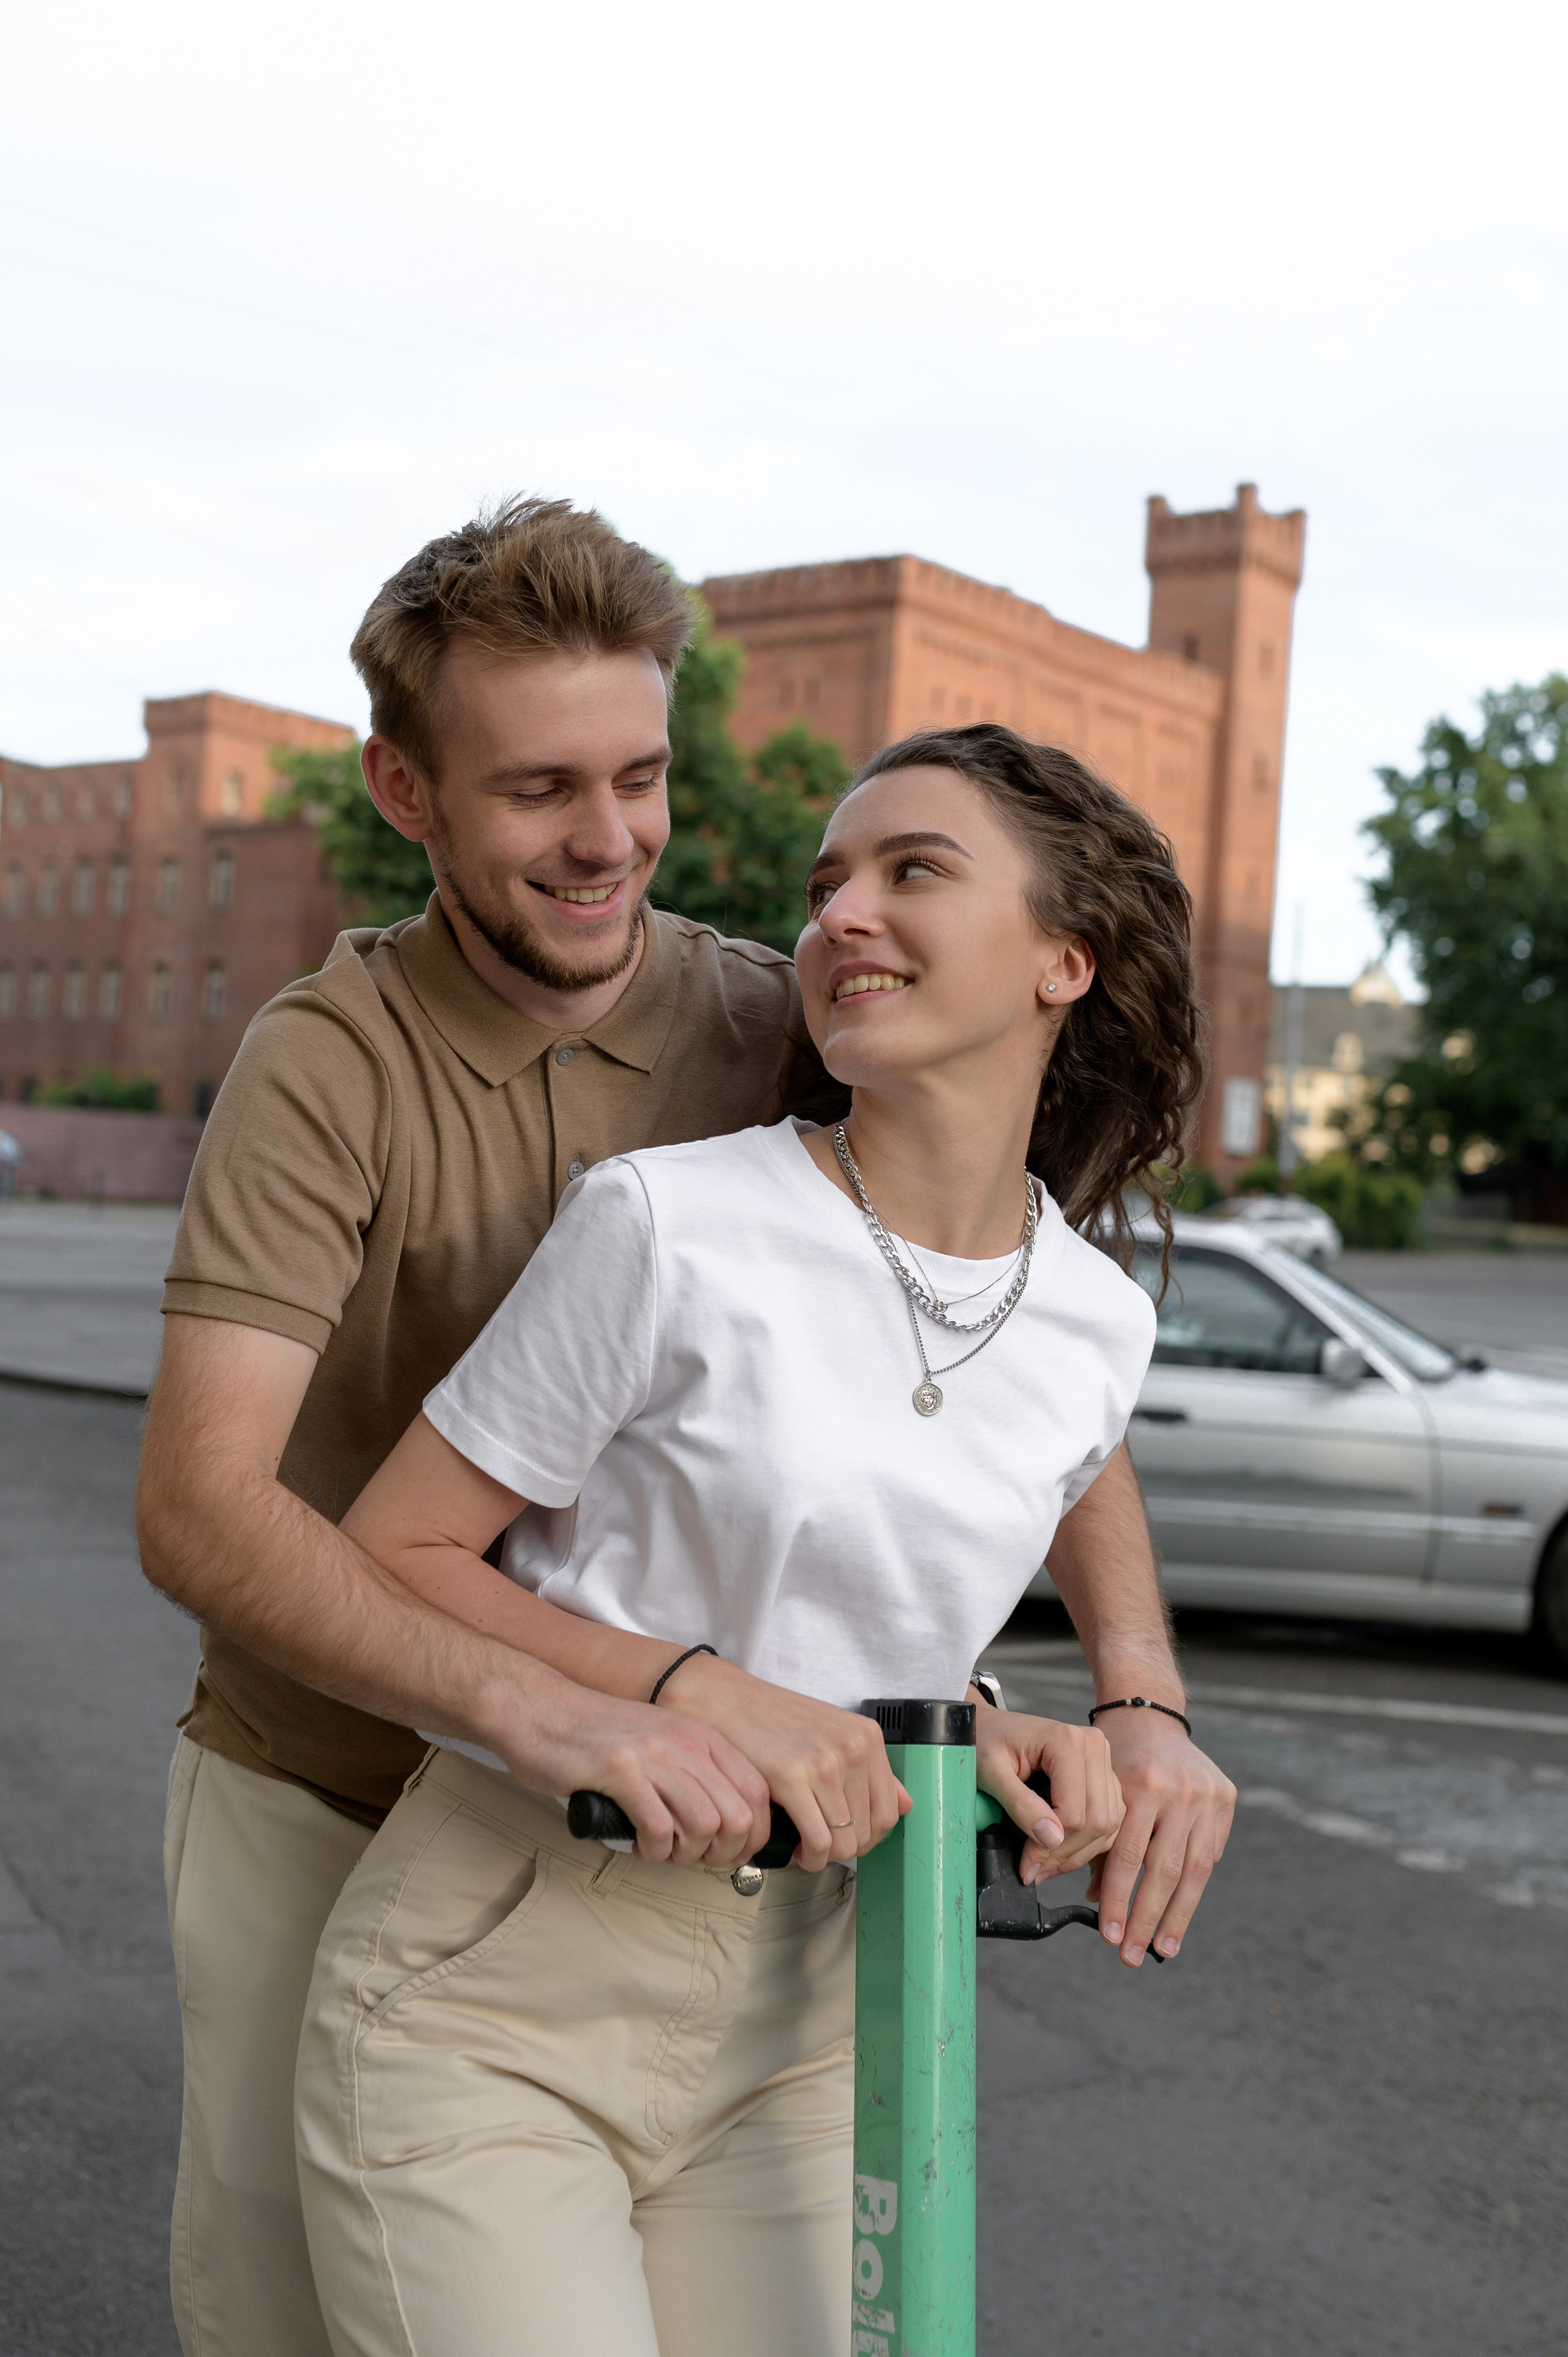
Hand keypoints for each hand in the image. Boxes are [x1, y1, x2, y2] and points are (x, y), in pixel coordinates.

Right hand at [494, 1689, 772, 1870]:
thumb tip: (723, 1828)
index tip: (731, 1854)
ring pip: (704, 1825)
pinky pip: (658, 1829)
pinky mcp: (620, 1771)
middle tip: (692, 1858)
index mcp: (700, 1734)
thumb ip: (691, 1774)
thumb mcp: (659, 1742)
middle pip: (738, 1817)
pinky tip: (637, 1844)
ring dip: (685, 1854)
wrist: (538, 1709)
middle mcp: (685, 1741)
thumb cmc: (595, 1735)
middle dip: (721, 1853)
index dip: (752, 1835)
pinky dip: (653, 1851)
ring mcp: (654, 1754)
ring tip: (662, 1851)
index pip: (757, 1792)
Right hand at [660, 1656, 910, 1871]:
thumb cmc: (774, 1719)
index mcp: (866, 1738)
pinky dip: (810, 1857)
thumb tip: (906, 1803)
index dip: (869, 1837)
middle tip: (823, 1846)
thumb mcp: (833, 1733)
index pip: (890, 1811)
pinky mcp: (792, 1778)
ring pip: (844, 1843)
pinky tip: (797, 1848)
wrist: (726, 1700)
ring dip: (825, 1857)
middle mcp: (852, 1748)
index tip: (846, 1837)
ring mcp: (824, 1763)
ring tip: (808, 1849)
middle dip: (846, 1850)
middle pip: (869, 1832)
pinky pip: (818, 1842)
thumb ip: (871, 1769)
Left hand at [975, 1709, 1123, 1884]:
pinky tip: (1063, 1852)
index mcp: (1067, 1740)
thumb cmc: (986, 1742)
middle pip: (1097, 1821)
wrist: (988, 1727)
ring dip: (1079, 1854)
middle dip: (1065, 1855)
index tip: (1027, 1864)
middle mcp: (1092, 1746)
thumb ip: (1019, 1804)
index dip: (1051, 1847)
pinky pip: (1110, 1819)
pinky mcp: (1103, 1775)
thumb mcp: (991, 1772)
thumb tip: (1051, 1838)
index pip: (1076, 1813)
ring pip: (1108, 1825)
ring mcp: (1101, 1760)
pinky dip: (1090, 1843)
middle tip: (1034, 1870)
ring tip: (1045, 1865)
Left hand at [1086, 1708, 1235, 1967]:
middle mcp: (1180, 1791)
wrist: (1148, 1715)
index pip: (1129, 1858)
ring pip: (1195, 1870)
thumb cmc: (1111, 1759)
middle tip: (1132, 1956)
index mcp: (1142, 1786)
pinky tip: (1180, 1912)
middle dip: (1147, 1919)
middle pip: (1166, 1871)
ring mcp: (1208, 1795)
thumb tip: (1094, 1904)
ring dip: (1177, 1916)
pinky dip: (1194, 1885)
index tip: (1108, 1937)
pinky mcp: (1226, 1798)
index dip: (1119, 1902)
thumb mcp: (1096, 1793)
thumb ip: (1096, 1846)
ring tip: (1162, 1950)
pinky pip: (1210, 1853)